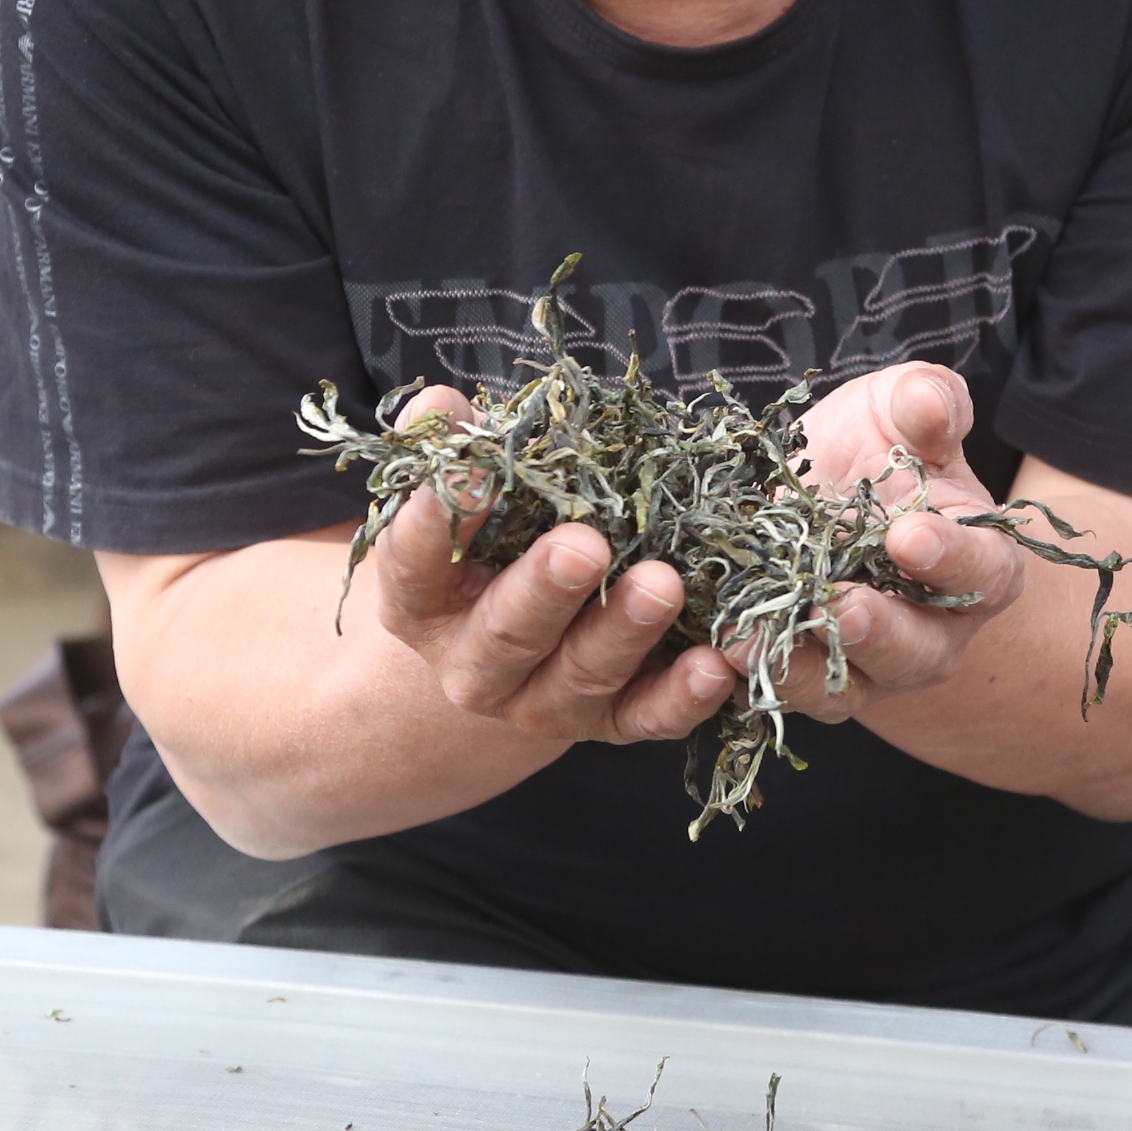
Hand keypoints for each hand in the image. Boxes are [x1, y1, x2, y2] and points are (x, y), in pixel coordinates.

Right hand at [364, 385, 736, 746]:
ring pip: (580, 677)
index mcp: (422, 600)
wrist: (526, 624)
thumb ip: (453, 443)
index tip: (475, 470)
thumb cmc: (498, 533)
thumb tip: (442, 406)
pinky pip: (646, 720)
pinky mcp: (609, 724)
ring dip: (624, 631)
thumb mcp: (469, 488)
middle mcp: (473, 665)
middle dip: (546, 591)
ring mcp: (541, 702)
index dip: (440, 519)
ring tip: (662, 584)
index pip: (415, 562)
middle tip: (585, 546)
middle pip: (505, 635)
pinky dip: (682, 698)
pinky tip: (715, 664)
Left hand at [773, 363, 1025, 724]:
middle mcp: (932, 629)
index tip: (909, 534)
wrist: (831, 492)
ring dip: (798, 666)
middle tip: (843, 605)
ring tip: (749, 637)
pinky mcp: (810, 676)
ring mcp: (870, 664)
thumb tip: (928, 401)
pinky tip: (714, 647)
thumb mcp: (899, 410)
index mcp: (978, 563)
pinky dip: (749, 673)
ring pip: (844, 684)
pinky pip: (785, 689)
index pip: (982, 569)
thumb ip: (925, 403)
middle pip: (917, 649)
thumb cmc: (881, 447)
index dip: (952, 557)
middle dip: (879, 631)